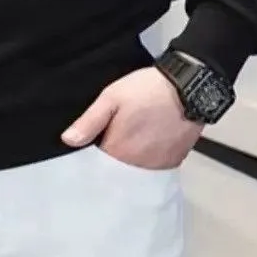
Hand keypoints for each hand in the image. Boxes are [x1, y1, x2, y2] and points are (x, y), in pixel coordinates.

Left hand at [61, 67, 203, 168]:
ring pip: (136, 169)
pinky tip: (149, 141)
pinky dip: (149, 158)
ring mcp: (157, 165)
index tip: (96, 141)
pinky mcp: (174, 161)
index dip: (94, 152)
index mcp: (118, 151)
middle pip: (117, 169)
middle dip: (113, 157)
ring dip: (132, 158)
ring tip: (135, 137)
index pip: (97, 163)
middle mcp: (137, 165)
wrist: (188, 87)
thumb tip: (68, 140)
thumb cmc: (147, 89)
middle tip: (117, 134)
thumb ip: (90, 122)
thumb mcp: (111, 97)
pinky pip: (155, 167)